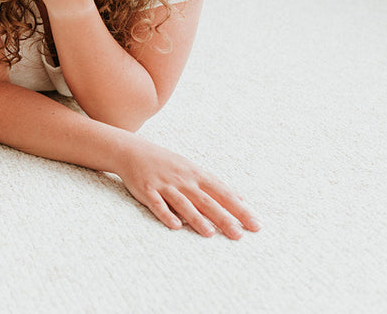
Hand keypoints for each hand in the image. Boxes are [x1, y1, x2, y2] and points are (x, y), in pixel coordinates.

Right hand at [115, 138, 261, 238]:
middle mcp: (183, 180)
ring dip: (196, 218)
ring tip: (209, 233)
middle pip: (206, 201)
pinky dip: (166, 215)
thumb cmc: (166, 163)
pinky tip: (175, 226)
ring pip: (183, 203)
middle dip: (223, 218)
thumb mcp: (192, 169)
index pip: (223, 193)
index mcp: (196, 175)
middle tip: (238, 234)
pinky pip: (157, 204)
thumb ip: (215, 185)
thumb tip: (241, 199)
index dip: (239, 209)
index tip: (255, 224)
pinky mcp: (147, 191)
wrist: (131, 151)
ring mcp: (164, 185)